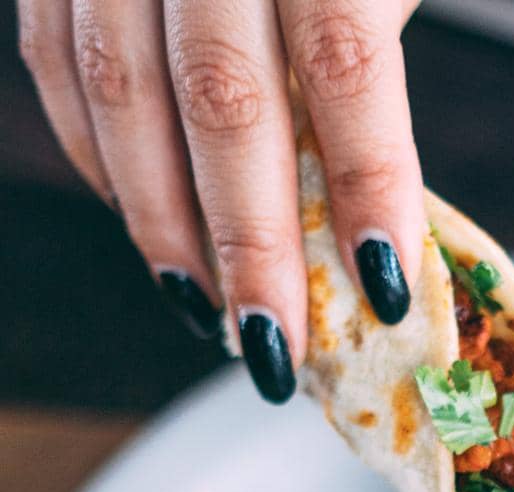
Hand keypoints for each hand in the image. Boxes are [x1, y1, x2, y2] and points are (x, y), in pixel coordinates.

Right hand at [19, 0, 422, 400]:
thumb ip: (376, 51)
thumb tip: (373, 220)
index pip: (344, 64)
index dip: (365, 190)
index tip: (387, 292)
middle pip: (222, 100)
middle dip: (249, 248)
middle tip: (276, 350)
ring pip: (119, 93)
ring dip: (163, 227)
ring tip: (210, 312)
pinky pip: (58, 64)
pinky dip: (100, 160)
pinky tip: (148, 222)